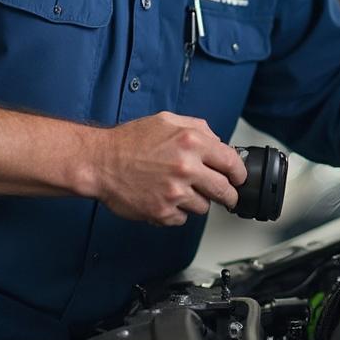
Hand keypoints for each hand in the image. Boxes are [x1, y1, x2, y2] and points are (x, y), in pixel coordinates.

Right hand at [93, 112, 248, 225]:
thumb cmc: (129, 141)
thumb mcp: (167, 120)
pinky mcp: (163, 213)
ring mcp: (175, 193)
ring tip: (179, 189)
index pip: (231, 162)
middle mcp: (186, 168)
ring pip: (204, 206)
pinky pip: (183, 218)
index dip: (239, 173)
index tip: (238, 177)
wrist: (100, 162)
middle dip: (228, 194)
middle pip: (224, 191)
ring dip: (197, 201)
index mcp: (191, 142)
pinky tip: (164, 198)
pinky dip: (177, 212)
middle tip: (225, 194)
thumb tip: (218, 143)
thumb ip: (198, 128)